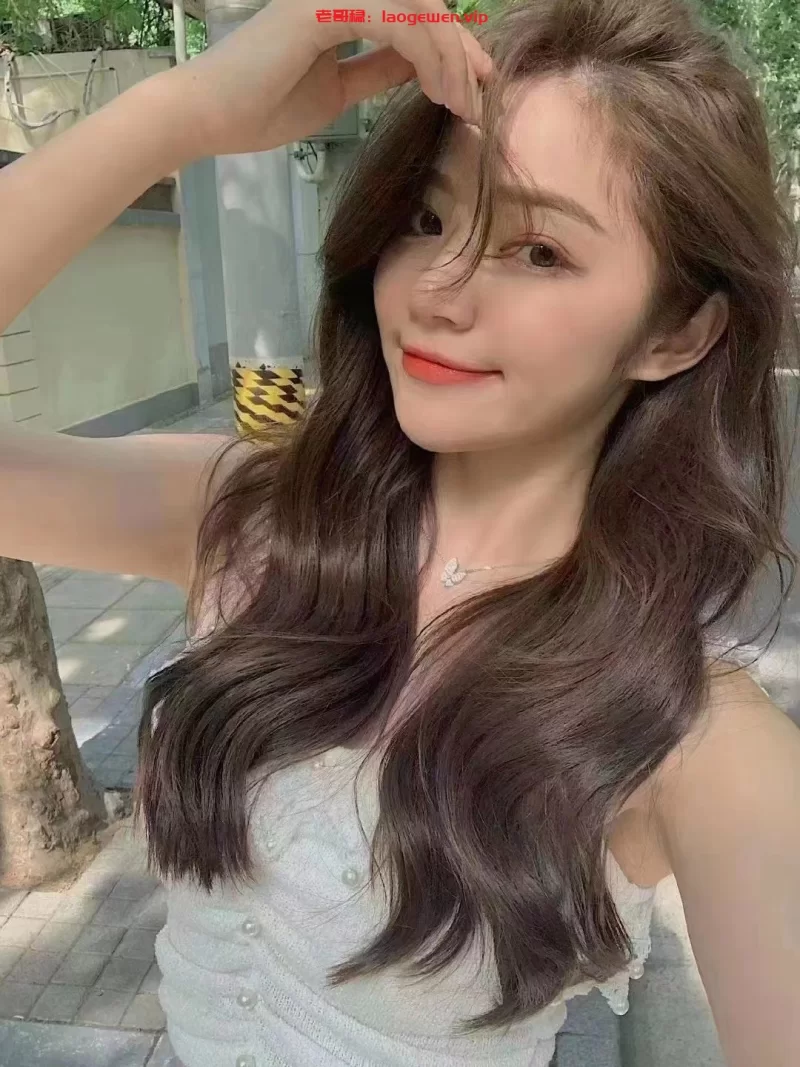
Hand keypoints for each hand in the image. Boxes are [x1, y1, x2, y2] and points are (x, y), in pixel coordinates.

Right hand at [167, 0, 493, 158]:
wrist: (210, 116)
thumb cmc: (263, 106)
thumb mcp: (339, 89)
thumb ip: (379, 69)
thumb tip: (420, 65)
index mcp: (344, 3)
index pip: (414, 15)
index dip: (453, 48)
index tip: (476, 89)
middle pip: (425, 6)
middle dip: (462, 54)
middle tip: (480, 101)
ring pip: (418, 10)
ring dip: (450, 58)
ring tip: (461, 104)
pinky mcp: (324, 6)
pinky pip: (395, 22)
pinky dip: (425, 55)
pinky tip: (436, 90)